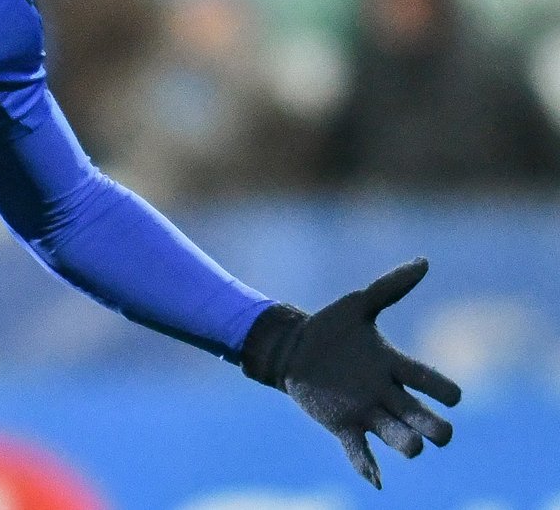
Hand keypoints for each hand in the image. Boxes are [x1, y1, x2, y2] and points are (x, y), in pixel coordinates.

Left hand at [241, 258, 460, 488]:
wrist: (291, 345)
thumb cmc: (329, 326)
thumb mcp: (357, 305)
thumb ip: (390, 287)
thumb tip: (425, 261)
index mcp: (395, 366)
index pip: (432, 382)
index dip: (446, 391)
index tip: (451, 394)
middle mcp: (388, 393)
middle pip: (424, 419)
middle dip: (434, 427)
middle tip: (431, 427)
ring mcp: (367, 412)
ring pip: (398, 438)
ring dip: (406, 444)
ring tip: (408, 445)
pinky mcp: (343, 425)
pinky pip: (360, 452)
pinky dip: (369, 467)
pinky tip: (376, 480)